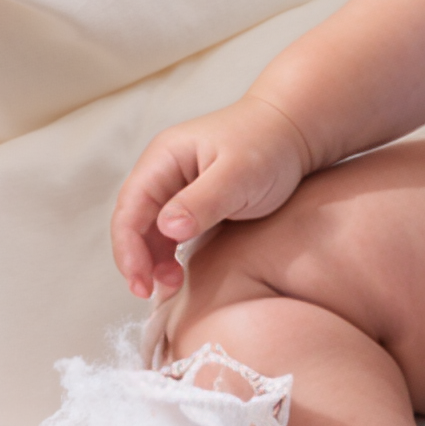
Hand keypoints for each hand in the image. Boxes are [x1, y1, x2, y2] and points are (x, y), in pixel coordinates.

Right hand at [110, 94, 314, 299]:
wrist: (295, 133)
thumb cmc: (269, 145)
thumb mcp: (239, 174)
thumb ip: (203, 200)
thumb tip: (166, 228)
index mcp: (164, 158)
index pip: (130, 208)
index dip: (129, 248)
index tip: (141, 282)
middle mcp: (162, 171)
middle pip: (133, 222)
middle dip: (137, 259)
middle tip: (152, 292)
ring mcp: (176, 187)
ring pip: (149, 231)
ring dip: (152, 261)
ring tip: (171, 286)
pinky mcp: (192, 203)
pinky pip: (169, 233)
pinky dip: (169, 256)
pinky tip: (179, 275)